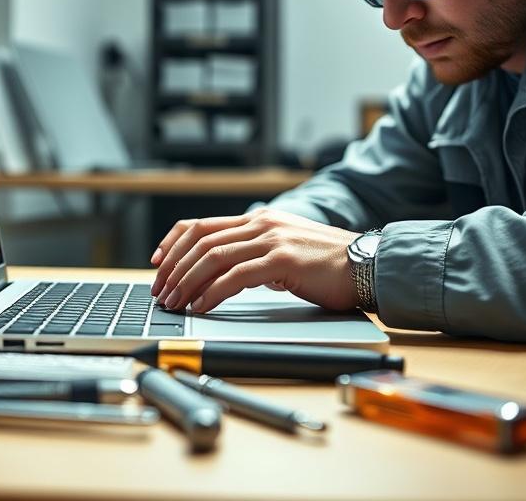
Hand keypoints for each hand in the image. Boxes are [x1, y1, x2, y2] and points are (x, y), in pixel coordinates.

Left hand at [150, 208, 358, 313]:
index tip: (157, 262)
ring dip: (187, 282)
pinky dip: (212, 293)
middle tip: (160, 292)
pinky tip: (202, 306)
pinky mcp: (283, 260)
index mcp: (259, 219)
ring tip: (176, 303)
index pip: (201, 225)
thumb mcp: (287, 251)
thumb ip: (259, 255)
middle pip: (200, 240)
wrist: (368, 264)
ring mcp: (272, 239)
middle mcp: (262, 224)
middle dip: (173, 268)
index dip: (172, 242)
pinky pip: (236, 276)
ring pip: (213, 257)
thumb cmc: (330, 265)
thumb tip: (230, 274)